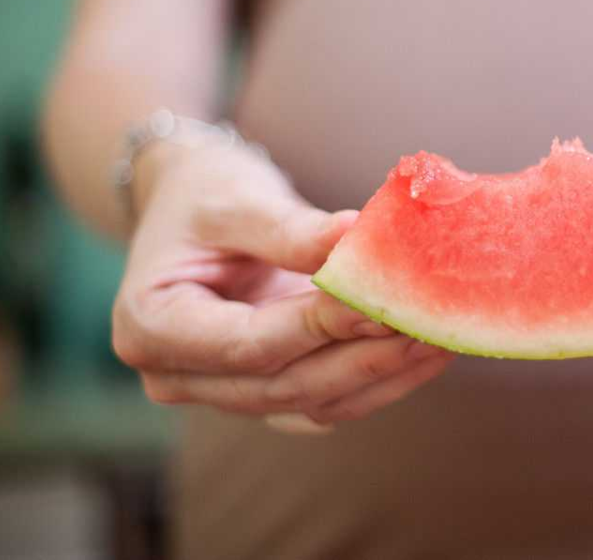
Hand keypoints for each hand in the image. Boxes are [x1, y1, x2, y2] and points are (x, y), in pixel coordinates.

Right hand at [112, 142, 451, 428]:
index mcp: (149, 327)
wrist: (191, 201)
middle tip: (429, 322)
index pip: (248, 343)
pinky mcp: (266, 389)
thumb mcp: (237, 199)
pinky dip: (379, 377)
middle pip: (286, 384)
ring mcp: (223, 391)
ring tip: (442, 334)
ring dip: (384, 373)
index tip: (382, 299)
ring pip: (314, 402)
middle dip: (364, 356)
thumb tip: (360, 238)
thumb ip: (292, 230)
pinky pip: (328, 398)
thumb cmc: (202, 191)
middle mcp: (178, 376)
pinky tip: (428, 346)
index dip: (320, 327)